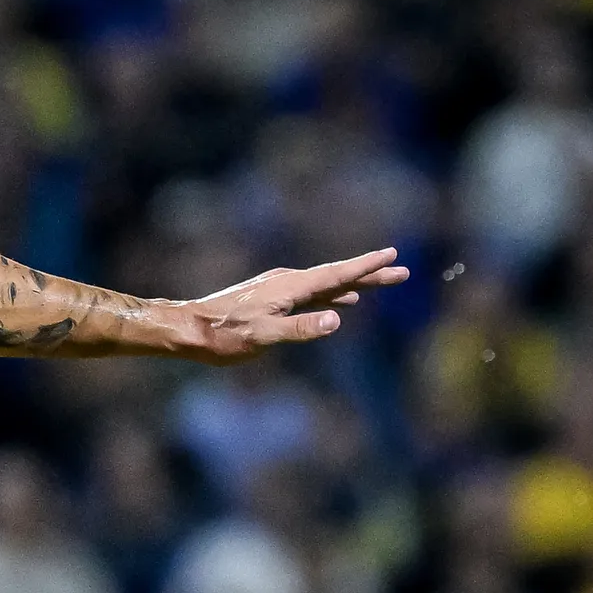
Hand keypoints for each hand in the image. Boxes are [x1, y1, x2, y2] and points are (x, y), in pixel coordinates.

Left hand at [171, 248, 407, 362]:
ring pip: (327, 285)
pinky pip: (314, 294)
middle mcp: (289, 282)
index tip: (392, 256)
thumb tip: (338, 320)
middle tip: (402, 270)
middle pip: (338, 277)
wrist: (191, 329)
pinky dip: (333, 296)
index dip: (366, 267)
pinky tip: (342, 303)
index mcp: (290, 287)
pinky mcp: (275, 299)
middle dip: (370, 274)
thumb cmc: (225, 336)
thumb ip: (301, 328)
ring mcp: (282, 289)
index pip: (336, 275)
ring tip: (379, 283)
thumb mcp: (265, 337)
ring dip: (354, 285)